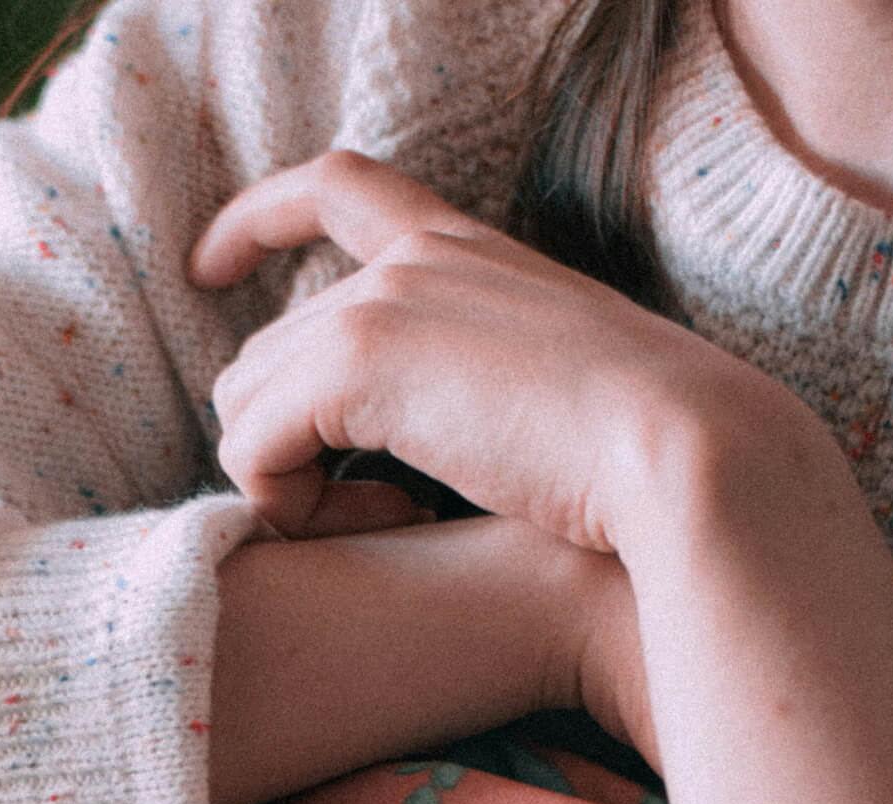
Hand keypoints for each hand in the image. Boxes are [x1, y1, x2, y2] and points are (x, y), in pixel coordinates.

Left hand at [190, 151, 755, 558]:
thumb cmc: (638, 457)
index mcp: (464, 250)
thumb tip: (414, 439)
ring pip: (245, 402)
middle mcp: (411, 260)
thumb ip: (469, 386)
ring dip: (288, 482)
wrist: (684, 454)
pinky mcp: (359, 362)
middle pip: (264, 349)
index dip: (255, 218)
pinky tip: (381, 530)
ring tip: (382, 525)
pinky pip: (254, 450)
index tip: (207, 265)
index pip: (336, 185)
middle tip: (375, 516)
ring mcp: (382, 304)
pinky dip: (290, 508)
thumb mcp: (548, 395)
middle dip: (285, 443)